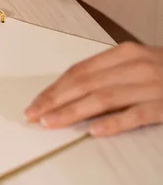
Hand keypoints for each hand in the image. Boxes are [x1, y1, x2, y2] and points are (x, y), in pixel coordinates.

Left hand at [24, 41, 162, 136]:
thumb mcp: (136, 64)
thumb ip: (107, 74)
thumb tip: (69, 91)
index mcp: (125, 53)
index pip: (79, 71)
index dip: (55, 88)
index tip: (35, 102)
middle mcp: (136, 65)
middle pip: (85, 84)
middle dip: (55, 100)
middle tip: (34, 114)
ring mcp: (153, 84)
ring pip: (103, 98)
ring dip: (73, 112)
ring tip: (51, 123)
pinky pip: (136, 114)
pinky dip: (114, 123)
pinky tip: (93, 131)